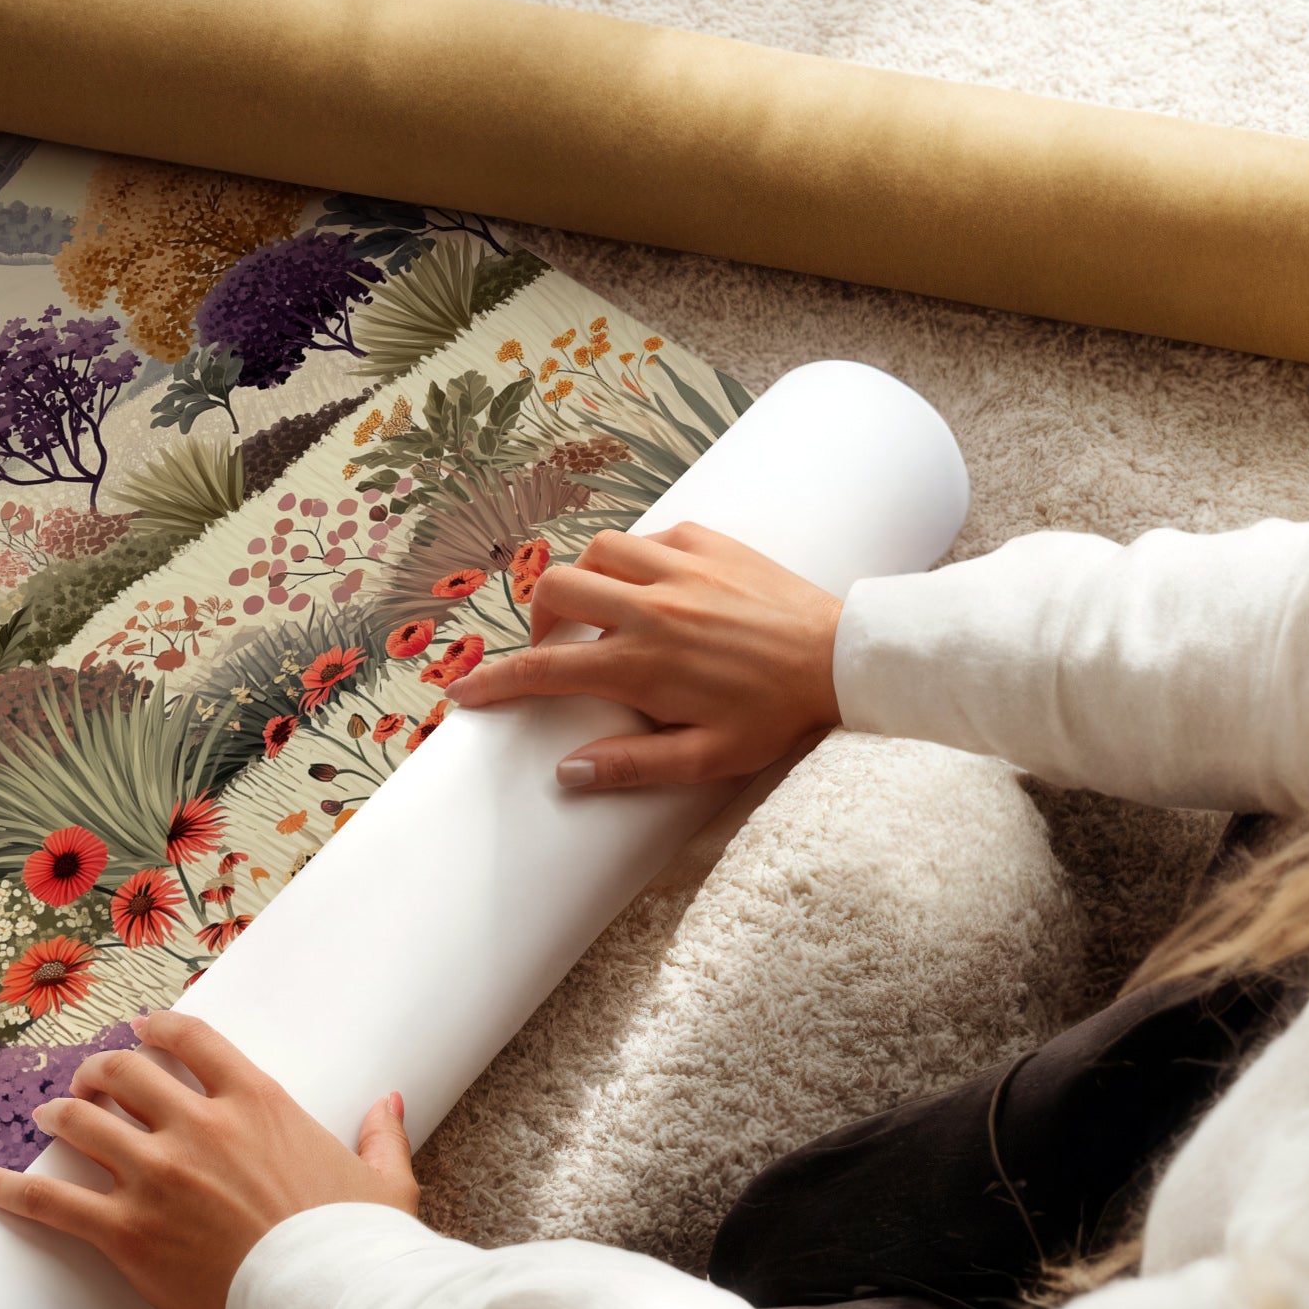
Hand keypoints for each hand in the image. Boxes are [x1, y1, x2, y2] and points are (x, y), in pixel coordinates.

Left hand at [0, 1012, 415, 1308]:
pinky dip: (10, 1188)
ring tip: (45, 1117)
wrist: (334, 1302)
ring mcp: (157, 1176)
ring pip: (82, 1122)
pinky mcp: (128, 1232)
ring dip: (59, 1114)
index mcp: (256, 1102)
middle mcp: (198, 1126)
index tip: (140, 1031)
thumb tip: (390, 1102)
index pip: (190, 1039)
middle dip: (98, 1071)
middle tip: (88, 1081)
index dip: (156, 1029)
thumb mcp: (383, 1180)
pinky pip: (52, 1201)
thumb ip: (380, 1134)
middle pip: (123, 1073)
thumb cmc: (361, 1245)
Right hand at [453, 522, 842, 789]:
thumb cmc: (777, 715)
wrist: (844, 659)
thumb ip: (633, 765)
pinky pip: (649, 536)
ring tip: (599, 610)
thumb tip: (567, 772)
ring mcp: (679, 568)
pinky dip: (635, 558)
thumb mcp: (708, 758)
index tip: (464, 693)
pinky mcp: (709, 542)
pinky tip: (652, 585)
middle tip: (554, 647)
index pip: (543, 670)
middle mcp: (650, 608)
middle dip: (537, 619)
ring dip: (584, 579)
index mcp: (642, 664)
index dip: (493, 682)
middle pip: (555, 590)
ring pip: (596, 551)